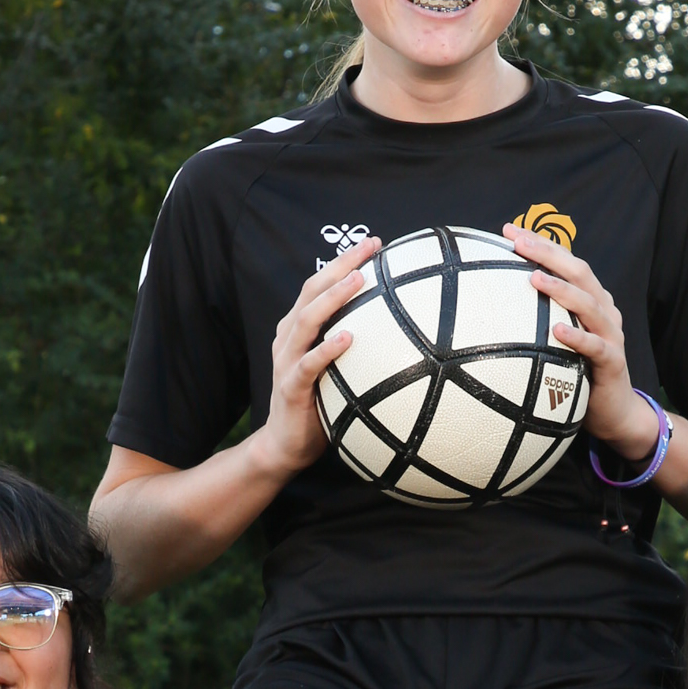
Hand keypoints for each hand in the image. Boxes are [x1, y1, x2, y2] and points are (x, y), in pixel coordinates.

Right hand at [254, 240, 381, 480]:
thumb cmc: (318, 404)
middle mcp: (289, 337)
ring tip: (359, 281)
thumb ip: (356, 348)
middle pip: (311, 291)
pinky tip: (347, 338)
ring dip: (333, 298)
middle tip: (369, 248)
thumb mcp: (338, 370)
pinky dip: (326, 350)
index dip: (344, 262)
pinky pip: (307, 365)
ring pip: (307, 320)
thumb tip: (402, 332)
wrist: (285, 444)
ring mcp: (286, 360)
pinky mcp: (290, 386)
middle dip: (340, 266)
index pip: (320, 286)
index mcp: (299, 329)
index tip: (374, 243)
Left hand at [501, 222, 651, 457]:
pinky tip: (555, 330)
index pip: (565, 263)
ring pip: (589, 304)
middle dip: (549, 253)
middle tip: (519, 242)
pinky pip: (596, 347)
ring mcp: (611, 335)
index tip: (508, 230)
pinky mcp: (613, 362)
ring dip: (562, 289)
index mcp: (590, 300)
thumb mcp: (556, 341)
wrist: (615, 412)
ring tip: (534, 277)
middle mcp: (603, 311)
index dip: (540, 244)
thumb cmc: (579, 372)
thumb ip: (537, 320)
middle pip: (580, 273)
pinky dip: (577, 338)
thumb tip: (491, 306)